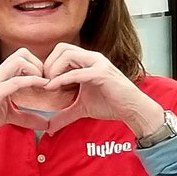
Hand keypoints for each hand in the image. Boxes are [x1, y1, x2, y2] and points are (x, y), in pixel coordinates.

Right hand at [0, 48, 50, 140]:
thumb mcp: (9, 115)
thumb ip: (26, 117)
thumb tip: (45, 124)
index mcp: (0, 76)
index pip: (21, 57)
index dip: (37, 65)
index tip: (45, 81)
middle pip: (22, 53)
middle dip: (38, 64)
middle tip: (45, 81)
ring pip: (19, 61)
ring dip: (36, 70)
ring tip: (43, 85)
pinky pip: (17, 81)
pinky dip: (33, 81)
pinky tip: (43, 87)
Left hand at [42, 43, 163, 135]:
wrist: (132, 110)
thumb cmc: (110, 104)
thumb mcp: (81, 108)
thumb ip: (64, 114)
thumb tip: (49, 128)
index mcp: (87, 61)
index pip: (61, 51)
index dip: (48, 64)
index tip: (43, 81)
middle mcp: (92, 58)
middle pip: (61, 48)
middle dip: (48, 64)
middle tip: (45, 82)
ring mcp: (98, 64)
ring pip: (67, 54)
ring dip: (53, 69)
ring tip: (50, 85)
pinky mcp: (102, 73)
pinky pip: (76, 72)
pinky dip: (61, 79)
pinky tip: (53, 88)